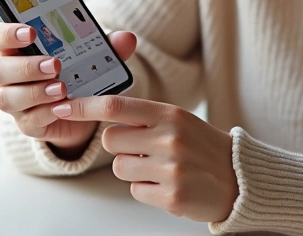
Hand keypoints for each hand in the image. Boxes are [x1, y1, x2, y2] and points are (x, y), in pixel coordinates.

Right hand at [0, 23, 137, 155]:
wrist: (81, 107)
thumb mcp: (93, 54)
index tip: (30, 32)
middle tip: (55, 64)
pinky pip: (27, 120)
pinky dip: (46, 113)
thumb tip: (127, 38)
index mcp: (17, 49)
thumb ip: (108, 45)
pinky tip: (63, 108)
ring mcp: (15, 101)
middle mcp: (9, 75)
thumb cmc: (77, 71)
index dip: (7, 33)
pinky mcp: (27, 124)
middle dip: (26, 66)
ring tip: (62, 88)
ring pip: (6, 98)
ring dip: (34, 92)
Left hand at [52, 96, 237, 222]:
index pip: (115, 107)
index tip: (63, 107)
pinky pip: (135, 190)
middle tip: (142, 148)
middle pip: (110, 140)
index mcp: (169, 115)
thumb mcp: (179, 120)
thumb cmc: (204, 147)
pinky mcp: (171, 196)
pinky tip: (168, 184)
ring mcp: (170, 169)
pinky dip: (147, 189)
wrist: (240, 179)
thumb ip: (145, 115)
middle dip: (119, 146)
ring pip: (120, 168)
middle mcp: (169, 139)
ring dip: (133, 169)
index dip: (83, 107)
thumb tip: (104, 111)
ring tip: (161, 168)